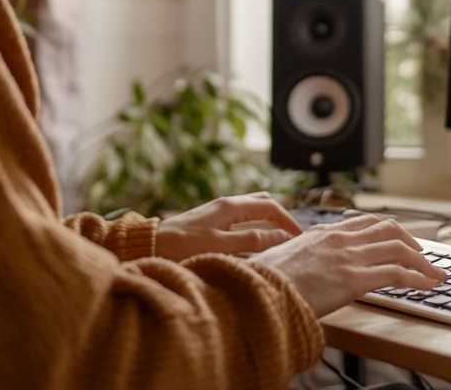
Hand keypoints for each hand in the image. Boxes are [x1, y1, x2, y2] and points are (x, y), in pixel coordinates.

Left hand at [155, 193, 303, 261]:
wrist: (150, 245)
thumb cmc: (183, 246)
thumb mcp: (220, 245)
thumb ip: (251, 240)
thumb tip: (281, 237)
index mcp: (231, 206)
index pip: (270, 206)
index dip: (288, 220)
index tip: (300, 237)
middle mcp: (226, 204)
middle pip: (262, 202)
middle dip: (281, 216)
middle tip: (293, 236)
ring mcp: (217, 212)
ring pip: (251, 210)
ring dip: (267, 220)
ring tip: (278, 239)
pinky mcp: (210, 221)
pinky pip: (241, 218)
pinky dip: (254, 226)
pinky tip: (253, 242)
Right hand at [250, 214, 446, 317]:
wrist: (259, 291)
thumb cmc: (265, 281)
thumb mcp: (286, 258)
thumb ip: (304, 256)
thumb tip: (309, 268)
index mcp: (323, 232)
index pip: (365, 222)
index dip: (389, 229)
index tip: (401, 238)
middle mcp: (340, 239)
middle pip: (388, 229)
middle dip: (412, 241)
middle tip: (424, 256)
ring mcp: (348, 257)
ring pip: (399, 248)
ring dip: (423, 262)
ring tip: (435, 274)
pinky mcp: (354, 279)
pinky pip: (397, 274)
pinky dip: (418, 279)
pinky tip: (428, 287)